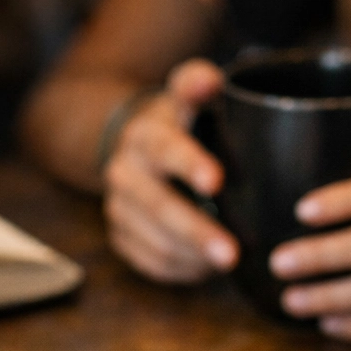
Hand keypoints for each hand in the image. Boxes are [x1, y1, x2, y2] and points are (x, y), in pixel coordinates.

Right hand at [103, 59, 237, 282]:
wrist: (138, 149)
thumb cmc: (182, 125)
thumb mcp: (187, 96)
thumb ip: (197, 84)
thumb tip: (208, 81)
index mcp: (145, 135)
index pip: (166, 148)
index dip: (189, 164)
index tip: (216, 182)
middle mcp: (125, 171)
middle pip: (158, 206)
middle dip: (196, 232)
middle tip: (231, 254)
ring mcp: (119, 207)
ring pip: (155, 241)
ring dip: (192, 256)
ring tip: (229, 263)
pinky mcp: (121, 236)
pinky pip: (151, 262)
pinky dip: (181, 269)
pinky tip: (204, 267)